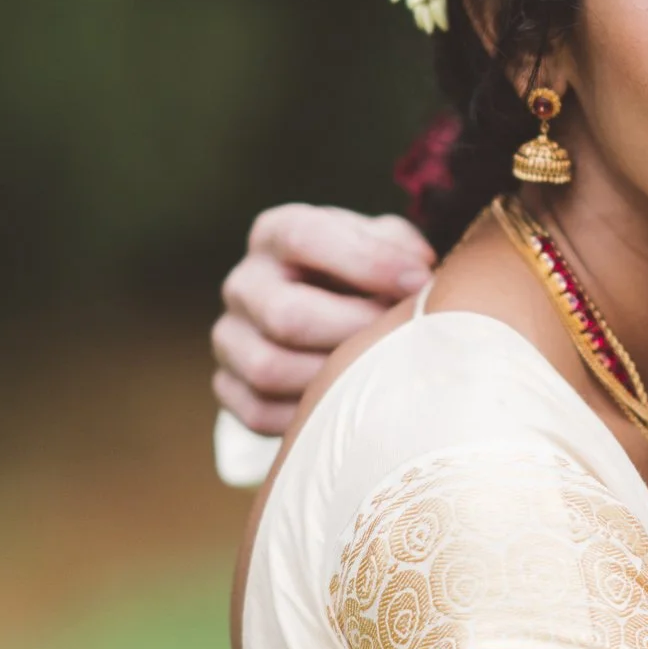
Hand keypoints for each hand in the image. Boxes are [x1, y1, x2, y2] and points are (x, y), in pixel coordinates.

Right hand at [212, 205, 434, 434]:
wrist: (329, 312)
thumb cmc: (363, 273)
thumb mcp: (382, 243)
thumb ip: (399, 248)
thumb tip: (416, 280)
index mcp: (276, 234)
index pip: (304, 238)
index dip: (366, 261)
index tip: (418, 281)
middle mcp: (244, 283)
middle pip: (285, 315)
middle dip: (352, 331)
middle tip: (396, 337)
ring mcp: (229, 337)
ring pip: (269, 369)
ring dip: (330, 376)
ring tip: (374, 370)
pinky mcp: (229, 386)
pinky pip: (261, 413)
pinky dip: (306, 414)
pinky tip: (344, 400)